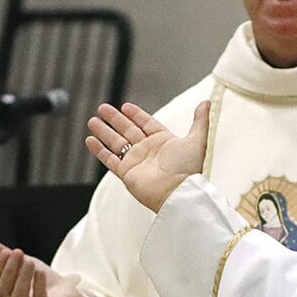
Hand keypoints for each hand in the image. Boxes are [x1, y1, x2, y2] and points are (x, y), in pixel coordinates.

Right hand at [0, 239, 88, 296]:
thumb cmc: (42, 282)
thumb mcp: (23, 265)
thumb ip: (4, 256)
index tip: (7, 251)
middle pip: (4, 292)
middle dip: (10, 270)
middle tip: (18, 252)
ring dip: (22, 278)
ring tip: (29, 261)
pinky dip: (38, 286)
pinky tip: (40, 272)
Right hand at [85, 101, 210, 212]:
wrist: (179, 193)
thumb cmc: (189, 170)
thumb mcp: (197, 140)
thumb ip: (200, 120)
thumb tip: (206, 102)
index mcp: (164, 142)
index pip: (146, 123)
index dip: (136, 114)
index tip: (125, 106)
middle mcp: (148, 151)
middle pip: (128, 130)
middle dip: (115, 119)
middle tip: (103, 108)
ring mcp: (137, 162)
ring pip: (116, 143)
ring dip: (104, 132)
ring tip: (92, 120)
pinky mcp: (127, 174)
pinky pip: (110, 159)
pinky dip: (99, 150)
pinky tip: (90, 140)